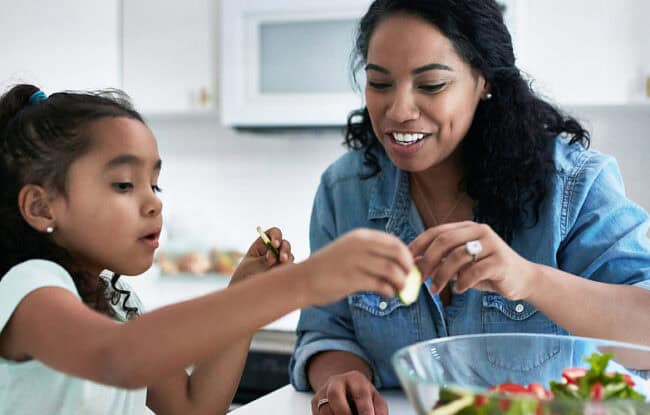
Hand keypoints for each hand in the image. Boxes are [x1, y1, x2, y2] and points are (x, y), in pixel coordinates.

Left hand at [230, 227, 293, 283]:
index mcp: (263, 245)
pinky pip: (291, 268)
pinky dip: (288, 269)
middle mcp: (273, 251)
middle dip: (285, 249)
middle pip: (285, 244)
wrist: (246, 294)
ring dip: (286, 260)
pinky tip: (280, 275)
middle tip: (282, 258)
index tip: (274, 244)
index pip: (274, 233)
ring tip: (278, 268)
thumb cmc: (245, 276)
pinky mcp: (284, 272)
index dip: (276, 236)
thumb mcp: (253, 265)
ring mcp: (280, 262)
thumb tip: (276, 257)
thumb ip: (265, 259)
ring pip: (289, 256)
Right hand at [302, 228, 413, 305]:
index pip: (394, 242)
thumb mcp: (350, 251)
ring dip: (401, 282)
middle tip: (409, 279)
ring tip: (400, 290)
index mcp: (361, 236)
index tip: (409, 267)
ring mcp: (356, 262)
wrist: (303, 279)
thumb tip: (399, 264)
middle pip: (397, 254)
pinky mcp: (352, 279)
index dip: (407, 255)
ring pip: (392, 270)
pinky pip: (381, 285)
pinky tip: (388, 294)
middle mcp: (360, 245)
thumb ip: (372, 254)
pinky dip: (389, 291)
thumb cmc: (329, 267)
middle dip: (408, 268)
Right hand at [311, 371, 386, 414]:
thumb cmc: (362, 397)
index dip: (365, 410)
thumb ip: (379, 411)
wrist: (344, 387)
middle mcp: (337, 381)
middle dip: (343, 413)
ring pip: (324, 408)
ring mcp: (324, 390)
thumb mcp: (375, 400)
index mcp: (356, 379)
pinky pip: (318, 414)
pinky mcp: (314, 401)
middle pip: (335, 395)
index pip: (360, 394)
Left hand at [409, 221, 537, 300]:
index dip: (419, 244)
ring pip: (457, 257)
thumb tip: (413, 263)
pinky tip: (458, 290)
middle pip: (444, 241)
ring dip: (441, 276)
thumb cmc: (486, 271)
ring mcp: (492, 244)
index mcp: (467, 228)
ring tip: (435, 290)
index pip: (437, 231)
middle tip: (419, 278)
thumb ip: (441, 261)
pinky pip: (474, 272)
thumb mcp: (461, 265)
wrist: (522, 279)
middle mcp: (479, 231)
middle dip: (427, 261)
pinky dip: (462, 282)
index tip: (407, 260)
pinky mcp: (501, 261)